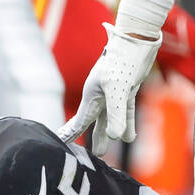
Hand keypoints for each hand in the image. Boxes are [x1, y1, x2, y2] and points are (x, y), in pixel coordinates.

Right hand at [57, 23, 159, 155]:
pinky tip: (129, 136)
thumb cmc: (123, 60)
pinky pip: (124, 110)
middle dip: (89, 138)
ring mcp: (113, 92)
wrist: (136, 38)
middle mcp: (99, 95)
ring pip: (109, 118)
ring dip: (107, 133)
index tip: (59, 144)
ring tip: (102, 152)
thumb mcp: (119, 89)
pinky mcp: (126, 88)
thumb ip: (117, 114)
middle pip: (92, 122)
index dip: (69, 134)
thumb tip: (116, 138)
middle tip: (82, 157)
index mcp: (91, 96)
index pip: (79, 122)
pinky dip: (126, 123)